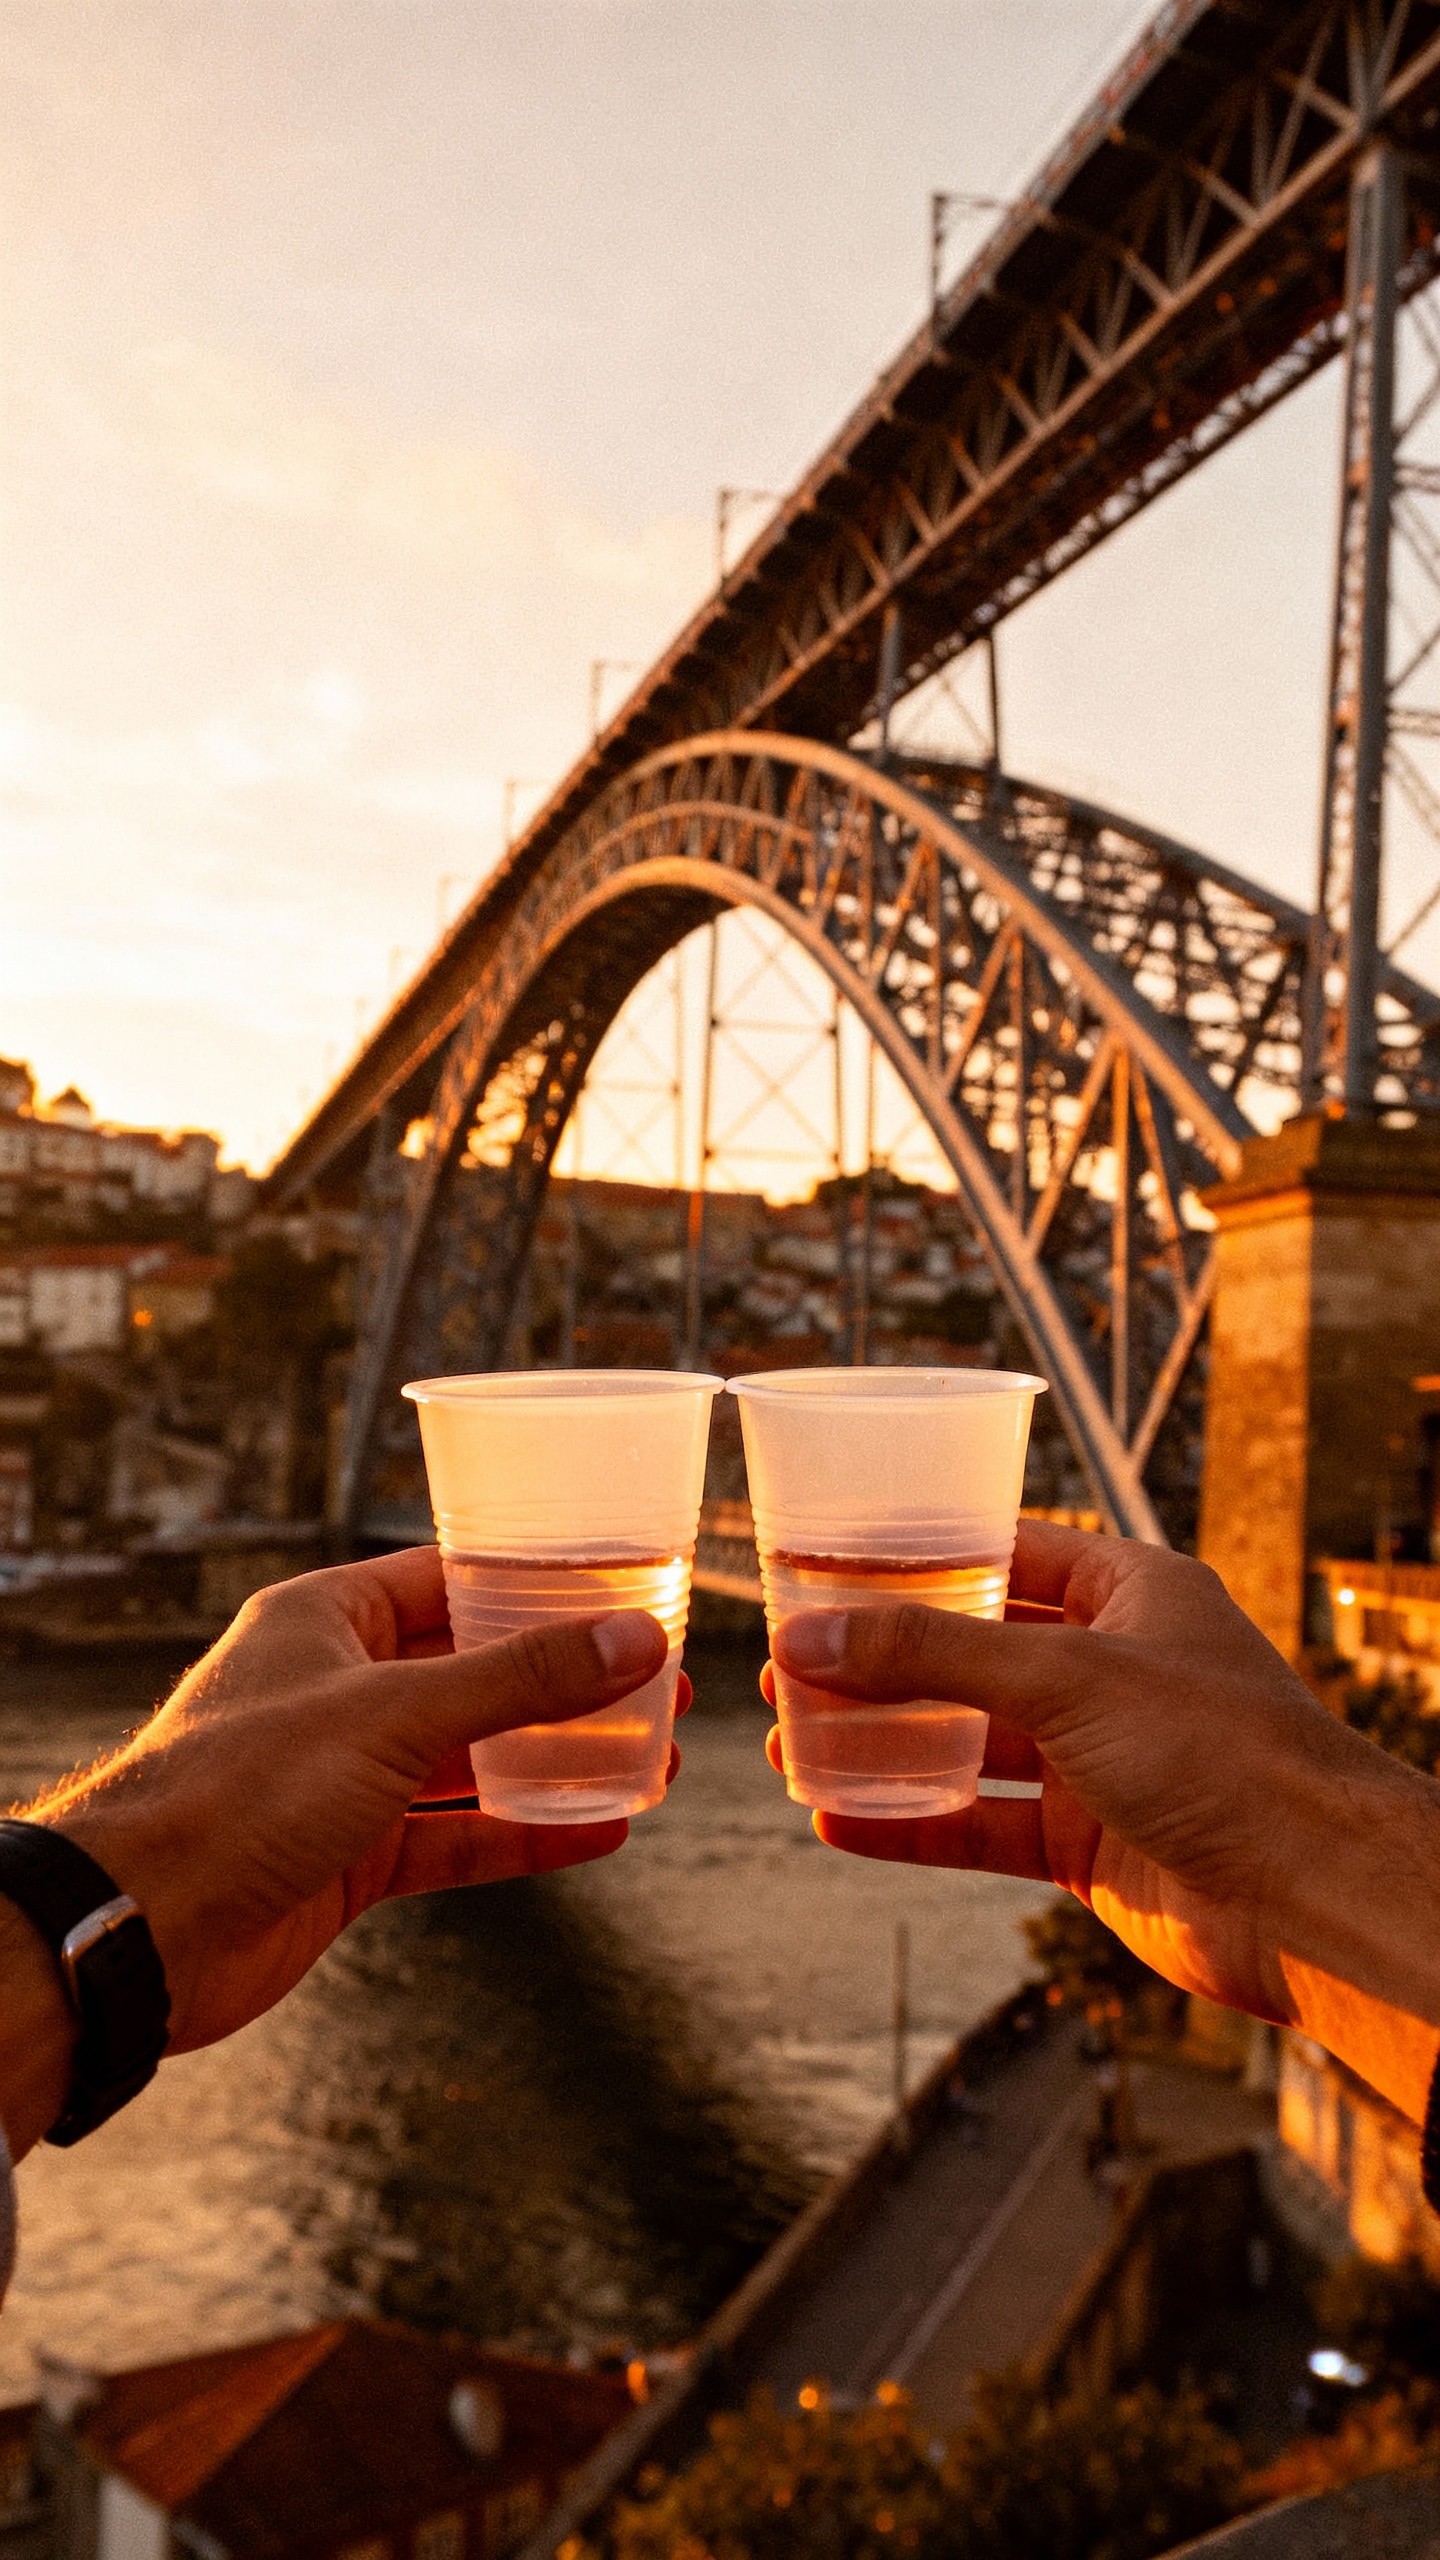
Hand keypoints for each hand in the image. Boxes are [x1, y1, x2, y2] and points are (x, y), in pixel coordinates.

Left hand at [3, 1547, 671, 2153]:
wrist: (144, 1924)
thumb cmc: (241, 1787)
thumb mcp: (397, 1713)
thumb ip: (519, 1679)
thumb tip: (631, 1640)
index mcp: (327, 1618)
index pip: (448, 1579)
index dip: (536, 1582)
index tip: (620, 1587)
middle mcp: (337, 1689)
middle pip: (471, 1671)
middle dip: (564, 1679)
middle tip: (658, 1678)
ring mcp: (344, 1777)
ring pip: (470, 1758)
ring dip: (556, 1760)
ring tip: (652, 1755)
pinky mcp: (350, 1856)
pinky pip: (455, 1837)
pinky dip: (523, 1835)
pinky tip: (600, 1831)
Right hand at [766, 1521, 1439, 2118]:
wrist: (1313, 1898)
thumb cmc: (1223, 1754)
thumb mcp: (1065, 1677)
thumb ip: (932, 1653)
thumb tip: (809, 1636)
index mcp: (1131, 1592)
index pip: (1006, 1551)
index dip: (917, 1555)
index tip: (827, 1562)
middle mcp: (1114, 1669)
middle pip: (973, 1650)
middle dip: (881, 1659)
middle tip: (790, 1662)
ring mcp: (1099, 1759)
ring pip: (968, 1741)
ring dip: (883, 1744)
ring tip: (791, 1742)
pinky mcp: (1088, 1844)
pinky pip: (980, 1823)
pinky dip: (911, 1823)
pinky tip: (837, 1822)